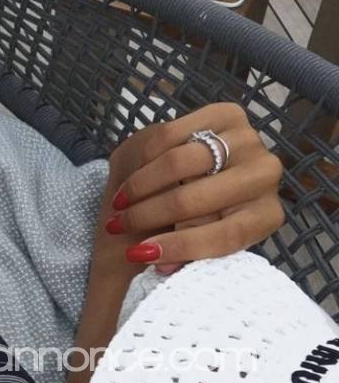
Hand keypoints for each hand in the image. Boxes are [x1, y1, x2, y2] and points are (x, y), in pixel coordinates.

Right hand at [103, 103, 283, 274]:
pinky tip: (133, 176)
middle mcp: (266, 175)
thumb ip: (183, 256)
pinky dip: (145, 159)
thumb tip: (160, 268)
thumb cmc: (204, 216)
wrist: (212, 171)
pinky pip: (171, 136)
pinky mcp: (226, 114)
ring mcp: (248, 140)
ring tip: (120, 203)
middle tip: (117, 226)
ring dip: (140, 186)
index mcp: (266, 216)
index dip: (180, 248)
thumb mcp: (200, 241)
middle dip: (147, 215)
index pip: (224, 235)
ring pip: (179, 164)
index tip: (138, 255)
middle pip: (194, 199)